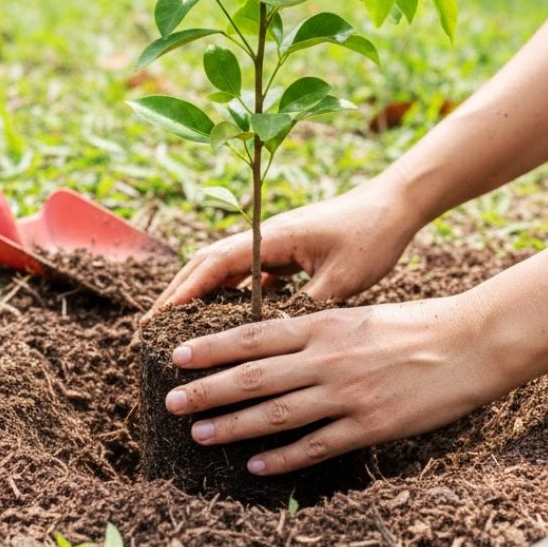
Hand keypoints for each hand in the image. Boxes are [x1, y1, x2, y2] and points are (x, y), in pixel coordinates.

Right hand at [149, 174, 421, 315]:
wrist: (396, 206)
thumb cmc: (371, 236)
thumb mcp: (342, 279)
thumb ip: (306, 309)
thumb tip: (275, 340)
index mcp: (271, 237)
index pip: (214, 264)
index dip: (183, 292)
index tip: (157, 320)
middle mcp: (266, 238)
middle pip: (207, 264)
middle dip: (178, 294)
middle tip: (151, 328)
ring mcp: (275, 244)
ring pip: (226, 270)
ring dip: (201, 295)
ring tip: (178, 329)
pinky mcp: (289, 253)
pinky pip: (250, 275)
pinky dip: (231, 296)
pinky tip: (226, 323)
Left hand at [163, 292, 509, 474]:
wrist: (469, 342)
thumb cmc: (415, 324)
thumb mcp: (358, 316)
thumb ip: (318, 331)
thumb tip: (275, 345)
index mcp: (324, 325)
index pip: (253, 336)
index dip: (211, 347)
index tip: (178, 355)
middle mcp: (327, 358)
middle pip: (253, 376)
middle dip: (207, 390)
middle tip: (170, 402)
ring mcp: (347, 394)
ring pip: (276, 413)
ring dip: (233, 425)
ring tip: (199, 434)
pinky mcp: (370, 425)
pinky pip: (316, 445)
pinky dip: (283, 457)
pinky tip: (256, 465)